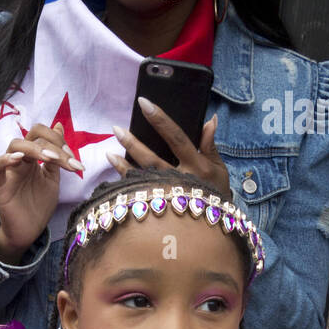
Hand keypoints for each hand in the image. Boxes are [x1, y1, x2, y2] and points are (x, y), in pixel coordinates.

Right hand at [0, 122, 83, 261]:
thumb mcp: (53, 178)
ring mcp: (10, 170)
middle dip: (52, 144)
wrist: (29, 231)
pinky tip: (20, 159)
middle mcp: (21, 160)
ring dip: (35, 149)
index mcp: (34, 157)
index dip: (60, 143)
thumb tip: (58, 125)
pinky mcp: (0, 184)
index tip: (75, 163)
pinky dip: (6, 159)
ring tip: (50, 160)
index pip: (43, 136)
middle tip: (66, 161)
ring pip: (15, 145)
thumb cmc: (39, 206)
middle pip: (31, 136)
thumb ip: (56, 155)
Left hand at [109, 106, 231, 200]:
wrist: (216, 226)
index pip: (177, 138)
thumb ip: (210, 145)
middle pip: (153, 160)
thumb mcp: (218, 168)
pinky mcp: (159, 209)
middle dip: (134, 143)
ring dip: (124, 163)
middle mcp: (181, 181)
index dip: (160, 121)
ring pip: (142, 178)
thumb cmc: (216, 191)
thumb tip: (209, 120)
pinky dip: (124, 180)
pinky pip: (138, 193)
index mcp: (197, 166)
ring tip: (109, 150)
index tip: (144, 103)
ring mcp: (168, 197)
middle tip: (116, 128)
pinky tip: (114, 166)